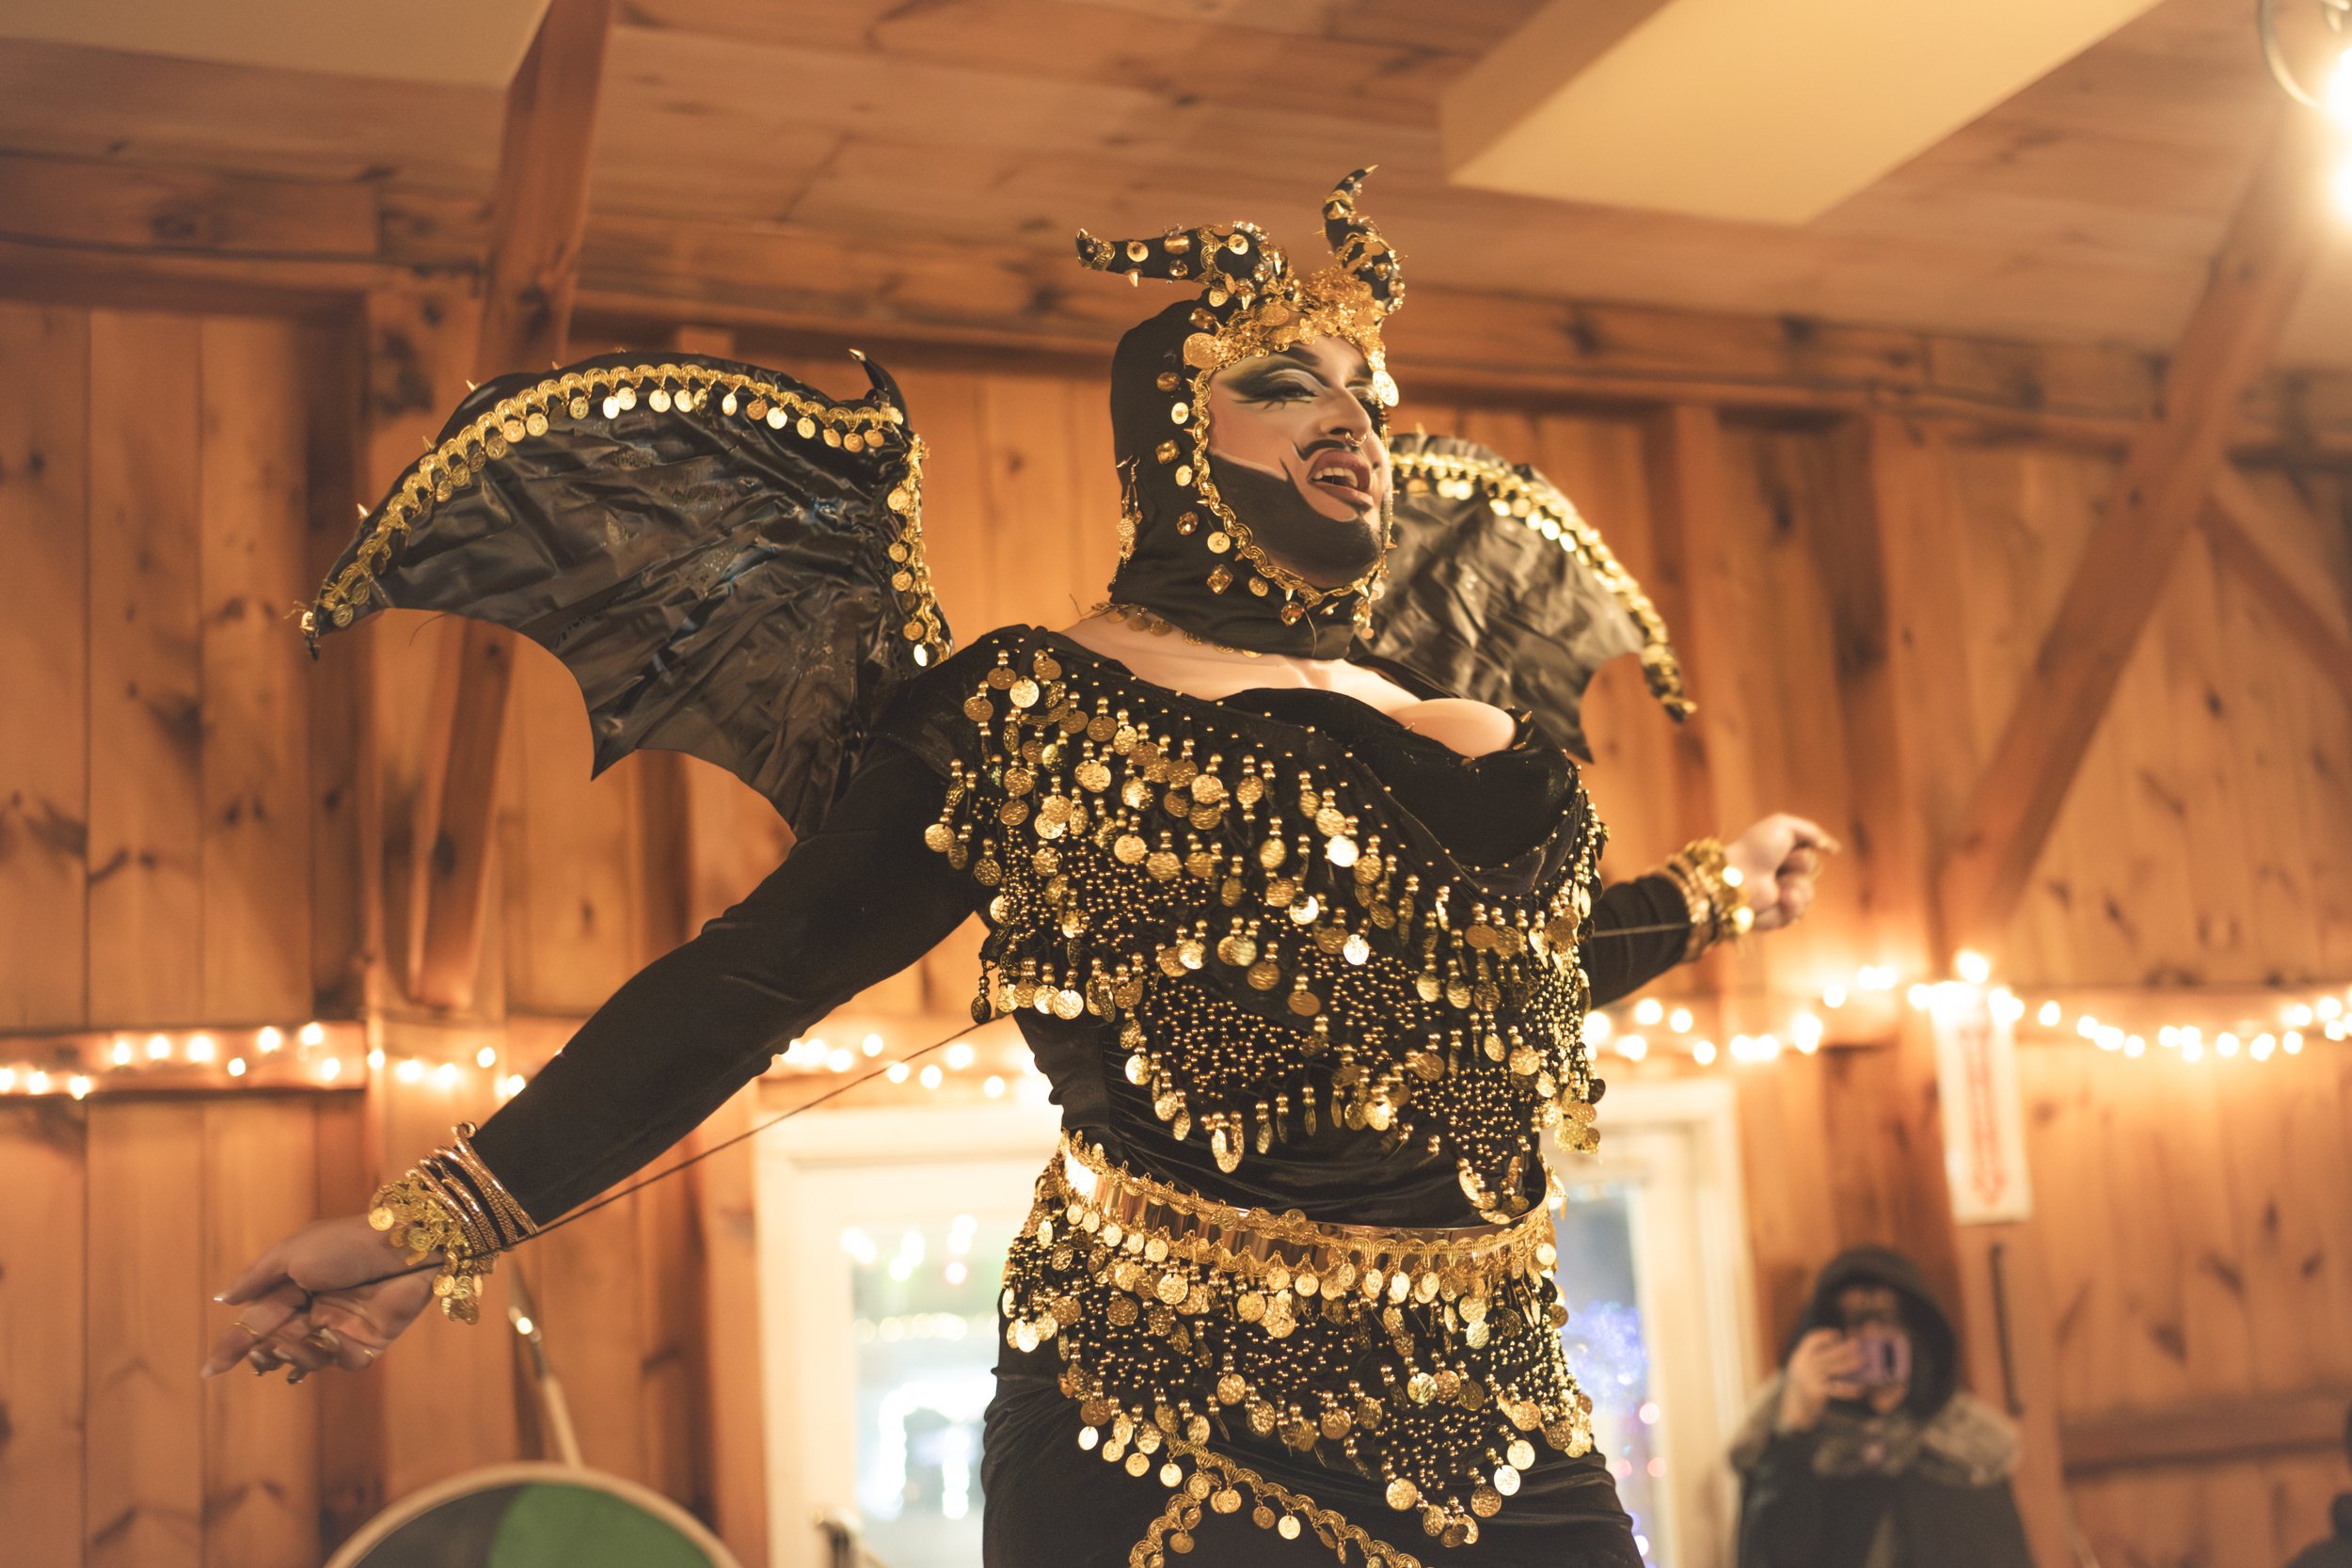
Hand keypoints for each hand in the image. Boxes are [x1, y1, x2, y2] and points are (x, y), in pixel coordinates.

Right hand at [201, 1214, 437, 1380]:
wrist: (403, 1245)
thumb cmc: (346, 1243)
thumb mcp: (292, 1252)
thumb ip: (258, 1278)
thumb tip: (224, 1299)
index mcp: (293, 1288)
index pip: (256, 1323)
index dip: (233, 1347)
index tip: (209, 1371)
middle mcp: (315, 1310)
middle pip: (276, 1345)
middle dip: (264, 1352)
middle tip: (264, 1349)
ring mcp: (342, 1327)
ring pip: (305, 1360)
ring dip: (294, 1354)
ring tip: (293, 1340)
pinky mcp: (370, 1341)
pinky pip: (342, 1361)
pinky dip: (332, 1352)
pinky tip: (331, 1333)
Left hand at [1724, 814, 1839, 932]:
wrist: (1739, 876)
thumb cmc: (1756, 849)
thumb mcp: (1783, 825)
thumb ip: (1812, 832)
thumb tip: (1834, 849)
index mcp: (1779, 855)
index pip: (1809, 856)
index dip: (1802, 853)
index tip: (1784, 848)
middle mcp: (1779, 875)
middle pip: (1813, 873)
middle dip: (1800, 865)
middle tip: (1778, 864)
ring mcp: (1777, 896)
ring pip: (1809, 894)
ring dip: (1796, 886)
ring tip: (1777, 886)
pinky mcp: (1775, 916)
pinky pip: (1799, 913)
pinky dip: (1791, 905)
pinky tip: (1779, 899)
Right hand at [1777, 1327, 1864, 1431]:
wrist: (1793, 1406)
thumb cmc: (1805, 1383)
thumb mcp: (1804, 1367)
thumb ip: (1817, 1359)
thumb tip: (1844, 1350)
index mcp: (1800, 1356)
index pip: (1811, 1340)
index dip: (1825, 1336)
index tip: (1838, 1334)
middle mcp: (1803, 1365)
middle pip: (1827, 1353)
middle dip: (1844, 1348)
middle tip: (1857, 1345)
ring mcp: (1810, 1378)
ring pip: (1834, 1368)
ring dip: (1850, 1364)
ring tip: (1862, 1361)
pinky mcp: (1817, 1391)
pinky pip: (1837, 1388)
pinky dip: (1849, 1389)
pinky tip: (1859, 1388)